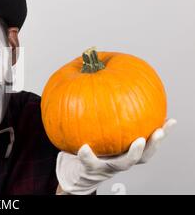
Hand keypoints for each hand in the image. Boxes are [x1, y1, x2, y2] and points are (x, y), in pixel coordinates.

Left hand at [56, 118, 176, 194]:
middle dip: (153, 145)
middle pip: (143, 157)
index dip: (161, 134)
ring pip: (122, 164)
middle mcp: (122, 160)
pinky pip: (89, 162)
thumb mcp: (108, 128)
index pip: (149, 143)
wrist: (80, 169)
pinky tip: (84, 147)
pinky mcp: (91, 168)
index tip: (170, 121)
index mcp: (129, 151)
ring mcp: (108, 165)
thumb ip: (118, 112)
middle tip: (158, 132)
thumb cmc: (97, 145)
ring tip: (136, 142)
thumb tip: (122, 81)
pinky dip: (87, 156)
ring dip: (130, 154)